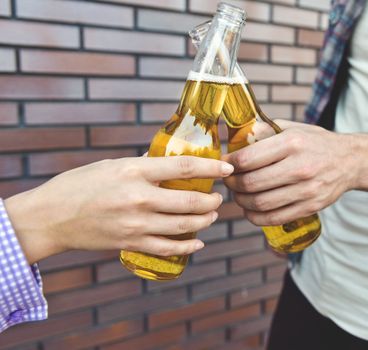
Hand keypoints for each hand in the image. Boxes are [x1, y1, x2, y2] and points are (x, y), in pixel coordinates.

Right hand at [4, 156, 233, 263]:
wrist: (51, 218)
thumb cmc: (80, 185)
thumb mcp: (112, 165)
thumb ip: (143, 164)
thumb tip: (169, 160)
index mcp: (134, 171)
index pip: (184, 167)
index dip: (212, 167)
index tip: (228, 167)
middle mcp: (139, 198)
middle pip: (190, 201)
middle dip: (212, 200)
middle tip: (218, 198)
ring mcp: (136, 224)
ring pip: (184, 226)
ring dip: (205, 221)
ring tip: (211, 215)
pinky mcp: (131, 243)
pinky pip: (168, 248)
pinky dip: (188, 246)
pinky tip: (198, 242)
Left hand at [223, 120, 356, 225]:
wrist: (351, 161)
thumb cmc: (316, 143)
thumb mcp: (293, 128)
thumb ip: (266, 130)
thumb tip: (237, 136)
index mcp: (292, 143)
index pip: (248, 158)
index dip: (229, 164)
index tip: (224, 165)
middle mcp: (299, 167)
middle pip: (251, 183)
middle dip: (232, 184)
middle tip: (228, 181)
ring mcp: (306, 190)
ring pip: (260, 203)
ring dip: (241, 202)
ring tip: (238, 195)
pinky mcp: (310, 207)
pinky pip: (274, 218)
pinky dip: (255, 217)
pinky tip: (250, 210)